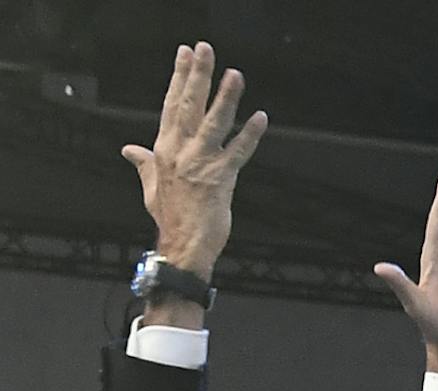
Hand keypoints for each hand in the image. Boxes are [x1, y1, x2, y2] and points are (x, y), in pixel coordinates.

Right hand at [121, 42, 269, 279]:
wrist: (183, 245)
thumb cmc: (170, 216)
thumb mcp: (151, 186)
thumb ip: (143, 163)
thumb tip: (128, 150)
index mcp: (163, 149)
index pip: (170, 104)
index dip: (178, 77)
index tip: (184, 54)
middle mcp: (180, 151)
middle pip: (188, 105)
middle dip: (198, 75)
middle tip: (204, 48)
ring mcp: (200, 163)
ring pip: (214, 123)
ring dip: (226, 98)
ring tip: (236, 75)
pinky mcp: (221, 179)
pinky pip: (239, 152)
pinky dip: (250, 135)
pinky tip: (260, 117)